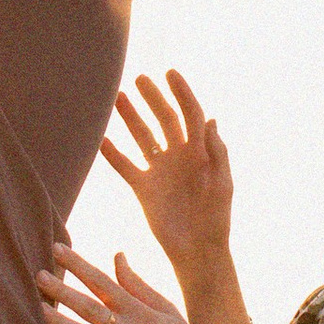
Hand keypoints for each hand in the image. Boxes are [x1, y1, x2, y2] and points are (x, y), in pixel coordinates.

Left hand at [39, 248, 224, 323]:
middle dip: (62, 290)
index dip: (77, 263)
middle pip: (89, 306)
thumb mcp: (164, 308)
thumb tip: (116, 255)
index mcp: (137, 310)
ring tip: (40, 310)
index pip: (101, 281)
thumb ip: (136, 284)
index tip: (57, 247)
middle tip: (38, 275)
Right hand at [101, 72, 232, 282]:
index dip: (182, 92)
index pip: (190, 113)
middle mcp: (179, 155)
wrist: (198, 250)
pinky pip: (125, 165)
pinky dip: (113, 153)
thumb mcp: (223, 184)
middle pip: (164, 118)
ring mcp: (160, 170)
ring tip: (117, 97)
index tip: (169, 73)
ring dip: (130, 117)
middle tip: (138, 79)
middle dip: (153, 98)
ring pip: (142, 136)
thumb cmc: (217, 218)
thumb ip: (217, 153)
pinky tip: (100, 140)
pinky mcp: (144, 188)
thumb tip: (211, 120)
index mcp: (200, 151)